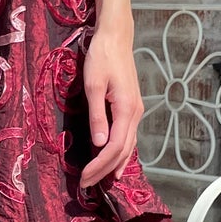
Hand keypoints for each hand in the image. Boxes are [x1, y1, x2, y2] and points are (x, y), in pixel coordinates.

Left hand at [78, 25, 143, 189]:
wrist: (116, 37)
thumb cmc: (102, 57)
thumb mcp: (94, 85)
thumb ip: (97, 116)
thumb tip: (99, 144)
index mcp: (127, 110)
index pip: (114, 148)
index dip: (99, 166)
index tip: (84, 178)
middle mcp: (136, 114)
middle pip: (123, 151)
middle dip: (105, 170)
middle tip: (87, 184)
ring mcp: (136, 110)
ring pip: (128, 146)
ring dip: (114, 164)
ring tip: (101, 180)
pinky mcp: (132, 106)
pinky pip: (128, 136)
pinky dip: (120, 152)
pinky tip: (113, 159)